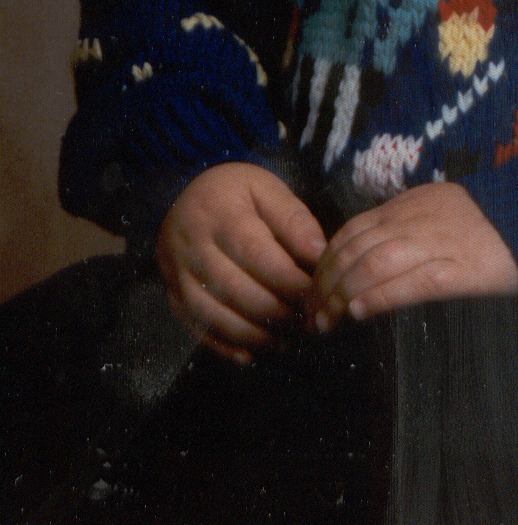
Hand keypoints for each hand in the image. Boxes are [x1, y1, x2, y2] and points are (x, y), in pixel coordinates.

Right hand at [156, 161, 326, 363]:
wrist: (182, 195)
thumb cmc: (234, 192)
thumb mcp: (266, 188)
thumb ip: (294, 219)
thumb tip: (319, 256)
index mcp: (220, 214)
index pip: (255, 253)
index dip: (287, 280)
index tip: (315, 296)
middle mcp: (193, 246)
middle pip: (234, 289)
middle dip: (274, 312)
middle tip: (305, 323)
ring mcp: (177, 274)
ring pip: (213, 315)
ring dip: (252, 335)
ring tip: (285, 341)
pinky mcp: (172, 296)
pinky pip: (196, 328)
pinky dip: (225, 346)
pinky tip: (252, 354)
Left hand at [307, 181, 517, 327]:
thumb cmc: (488, 222)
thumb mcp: (439, 209)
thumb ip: (405, 225)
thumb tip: (365, 257)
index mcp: (410, 205)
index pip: (352, 231)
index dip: (326, 262)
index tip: (313, 290)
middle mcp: (418, 221)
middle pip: (355, 249)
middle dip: (326, 283)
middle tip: (311, 314)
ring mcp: (439, 244)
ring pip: (375, 263)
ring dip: (342, 294)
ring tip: (326, 321)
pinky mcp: (462, 271)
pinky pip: (413, 281)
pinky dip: (381, 296)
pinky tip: (360, 312)